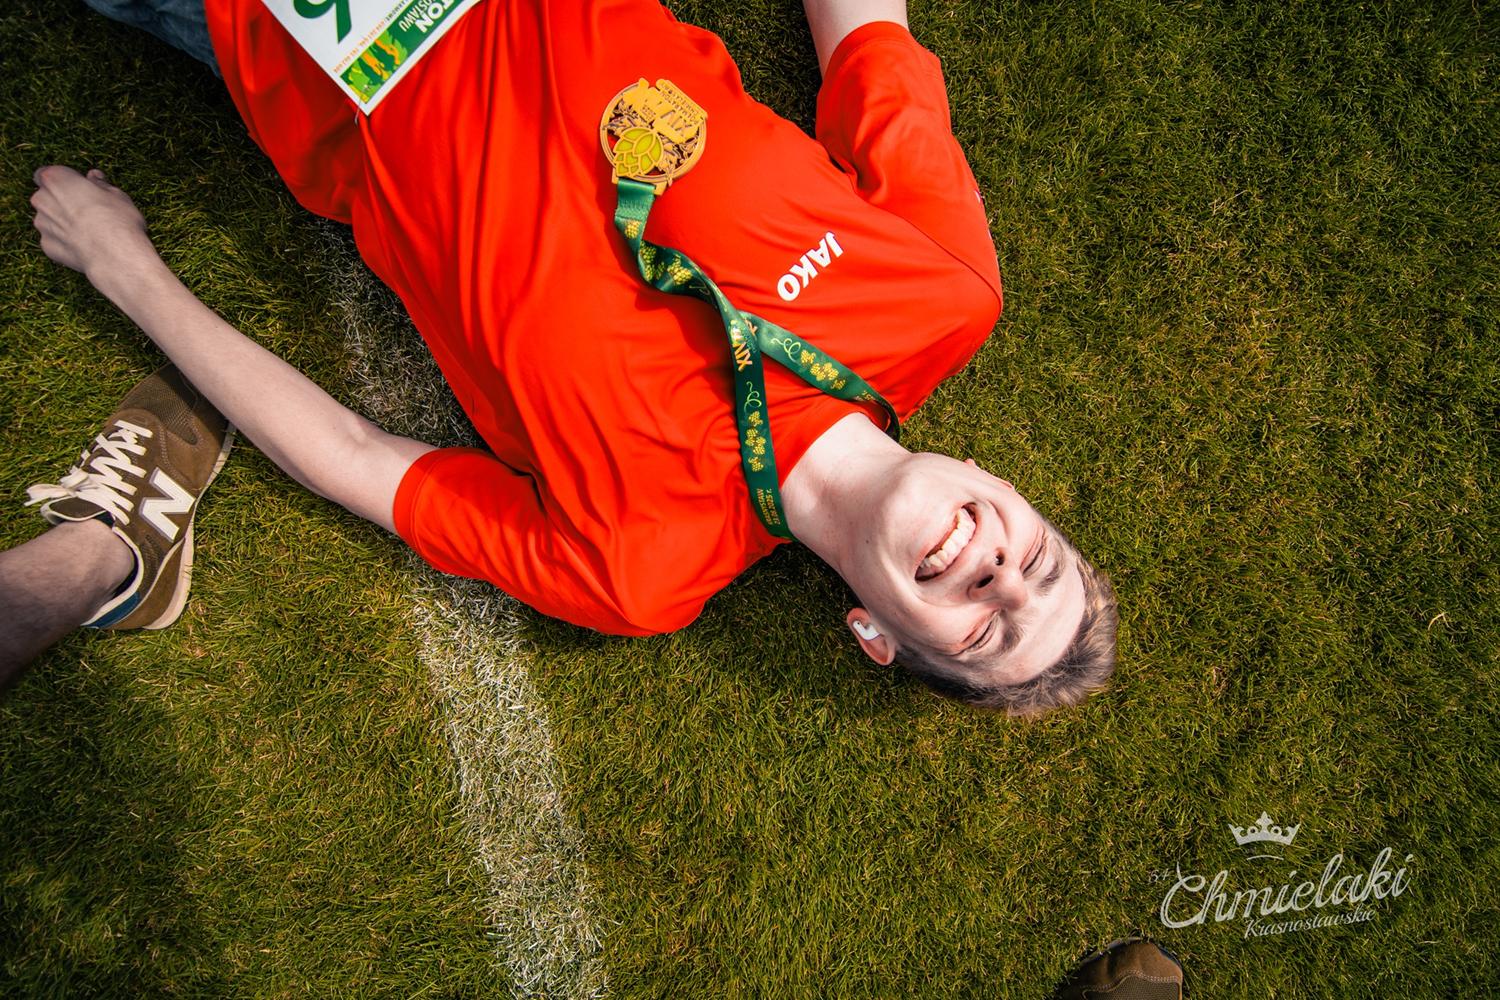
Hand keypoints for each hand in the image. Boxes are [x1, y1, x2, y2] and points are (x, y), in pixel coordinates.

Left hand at [30, 166, 153, 278]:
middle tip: (89, 210)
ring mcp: (42, 223)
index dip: (63, 181)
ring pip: (50, 219)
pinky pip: (55, 240)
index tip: (79, 187)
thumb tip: (94, 178)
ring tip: (90, 232)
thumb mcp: (117, 195)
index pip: (46, 174)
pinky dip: (66, 242)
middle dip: (63, 202)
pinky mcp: (47, 245)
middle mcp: (42, 199)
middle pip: (47, 197)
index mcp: (56, 179)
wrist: (115, 256)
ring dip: (64, 222)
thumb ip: (100, 185)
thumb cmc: (117, 221)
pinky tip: (85, 246)